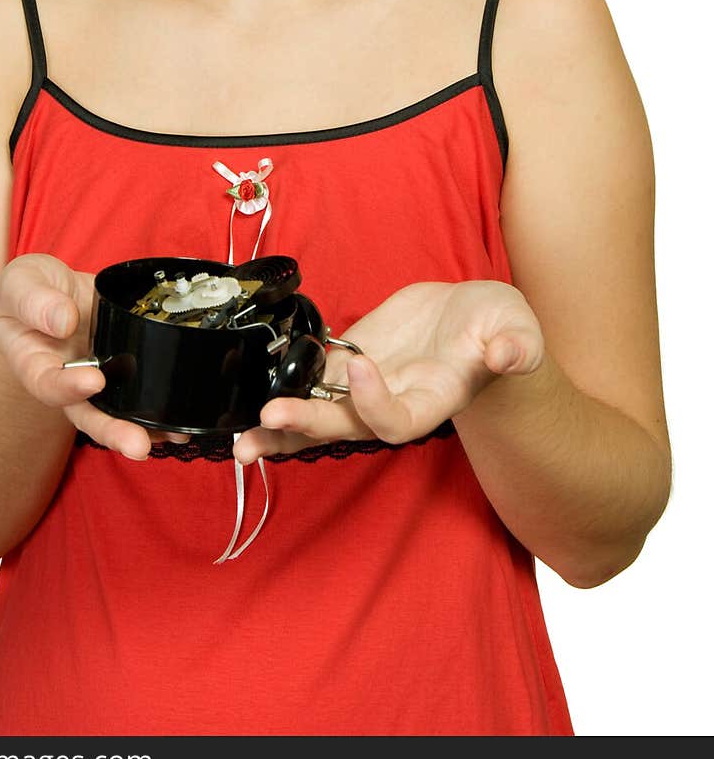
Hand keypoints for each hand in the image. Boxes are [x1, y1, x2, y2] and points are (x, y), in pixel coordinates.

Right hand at [0, 252, 188, 458]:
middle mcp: (68, 379)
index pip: (47, 383)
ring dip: (144, 426)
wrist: (55, 287)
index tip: (93, 381)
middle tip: (137, 445)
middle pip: (87, 413)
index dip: (68, 388)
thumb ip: (35, 300)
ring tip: (175, 435)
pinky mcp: (125, 365)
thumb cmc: (30, 287)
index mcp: (34, 362)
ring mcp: (98, 375)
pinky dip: (161, 408)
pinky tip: (182, 421)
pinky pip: (140, 391)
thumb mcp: (21, 281)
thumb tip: (64, 321)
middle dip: (113, 430)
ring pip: (117, 410)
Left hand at [233, 279, 544, 463]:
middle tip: (268, 420)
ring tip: (241, 439)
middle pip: (344, 426)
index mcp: (432, 402)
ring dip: (279, 426)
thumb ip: (516, 347)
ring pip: (317, 412)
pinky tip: (246, 388)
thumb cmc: (500, 330)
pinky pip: (309, 378)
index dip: (373, 402)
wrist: (475, 319)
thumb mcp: (518, 331)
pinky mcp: (348, 358)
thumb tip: (510, 355)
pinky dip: (279, 384)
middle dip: (306, 426)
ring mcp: (365, 384)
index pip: (394, 421)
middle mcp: (392, 401)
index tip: (360, 364)